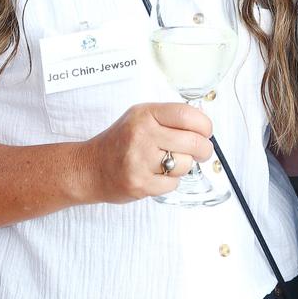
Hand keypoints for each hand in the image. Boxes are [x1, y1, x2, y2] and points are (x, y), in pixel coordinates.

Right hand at [82, 102, 212, 202]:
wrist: (90, 167)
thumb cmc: (121, 141)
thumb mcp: (142, 117)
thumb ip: (170, 117)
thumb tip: (203, 120)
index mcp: (145, 114)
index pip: (186, 115)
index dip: (204, 125)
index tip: (206, 132)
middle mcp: (142, 134)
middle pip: (192, 142)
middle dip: (204, 149)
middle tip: (202, 151)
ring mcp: (139, 160)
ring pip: (185, 164)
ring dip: (184, 166)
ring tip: (169, 163)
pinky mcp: (139, 184)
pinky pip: (173, 184)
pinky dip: (170, 182)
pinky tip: (157, 175)